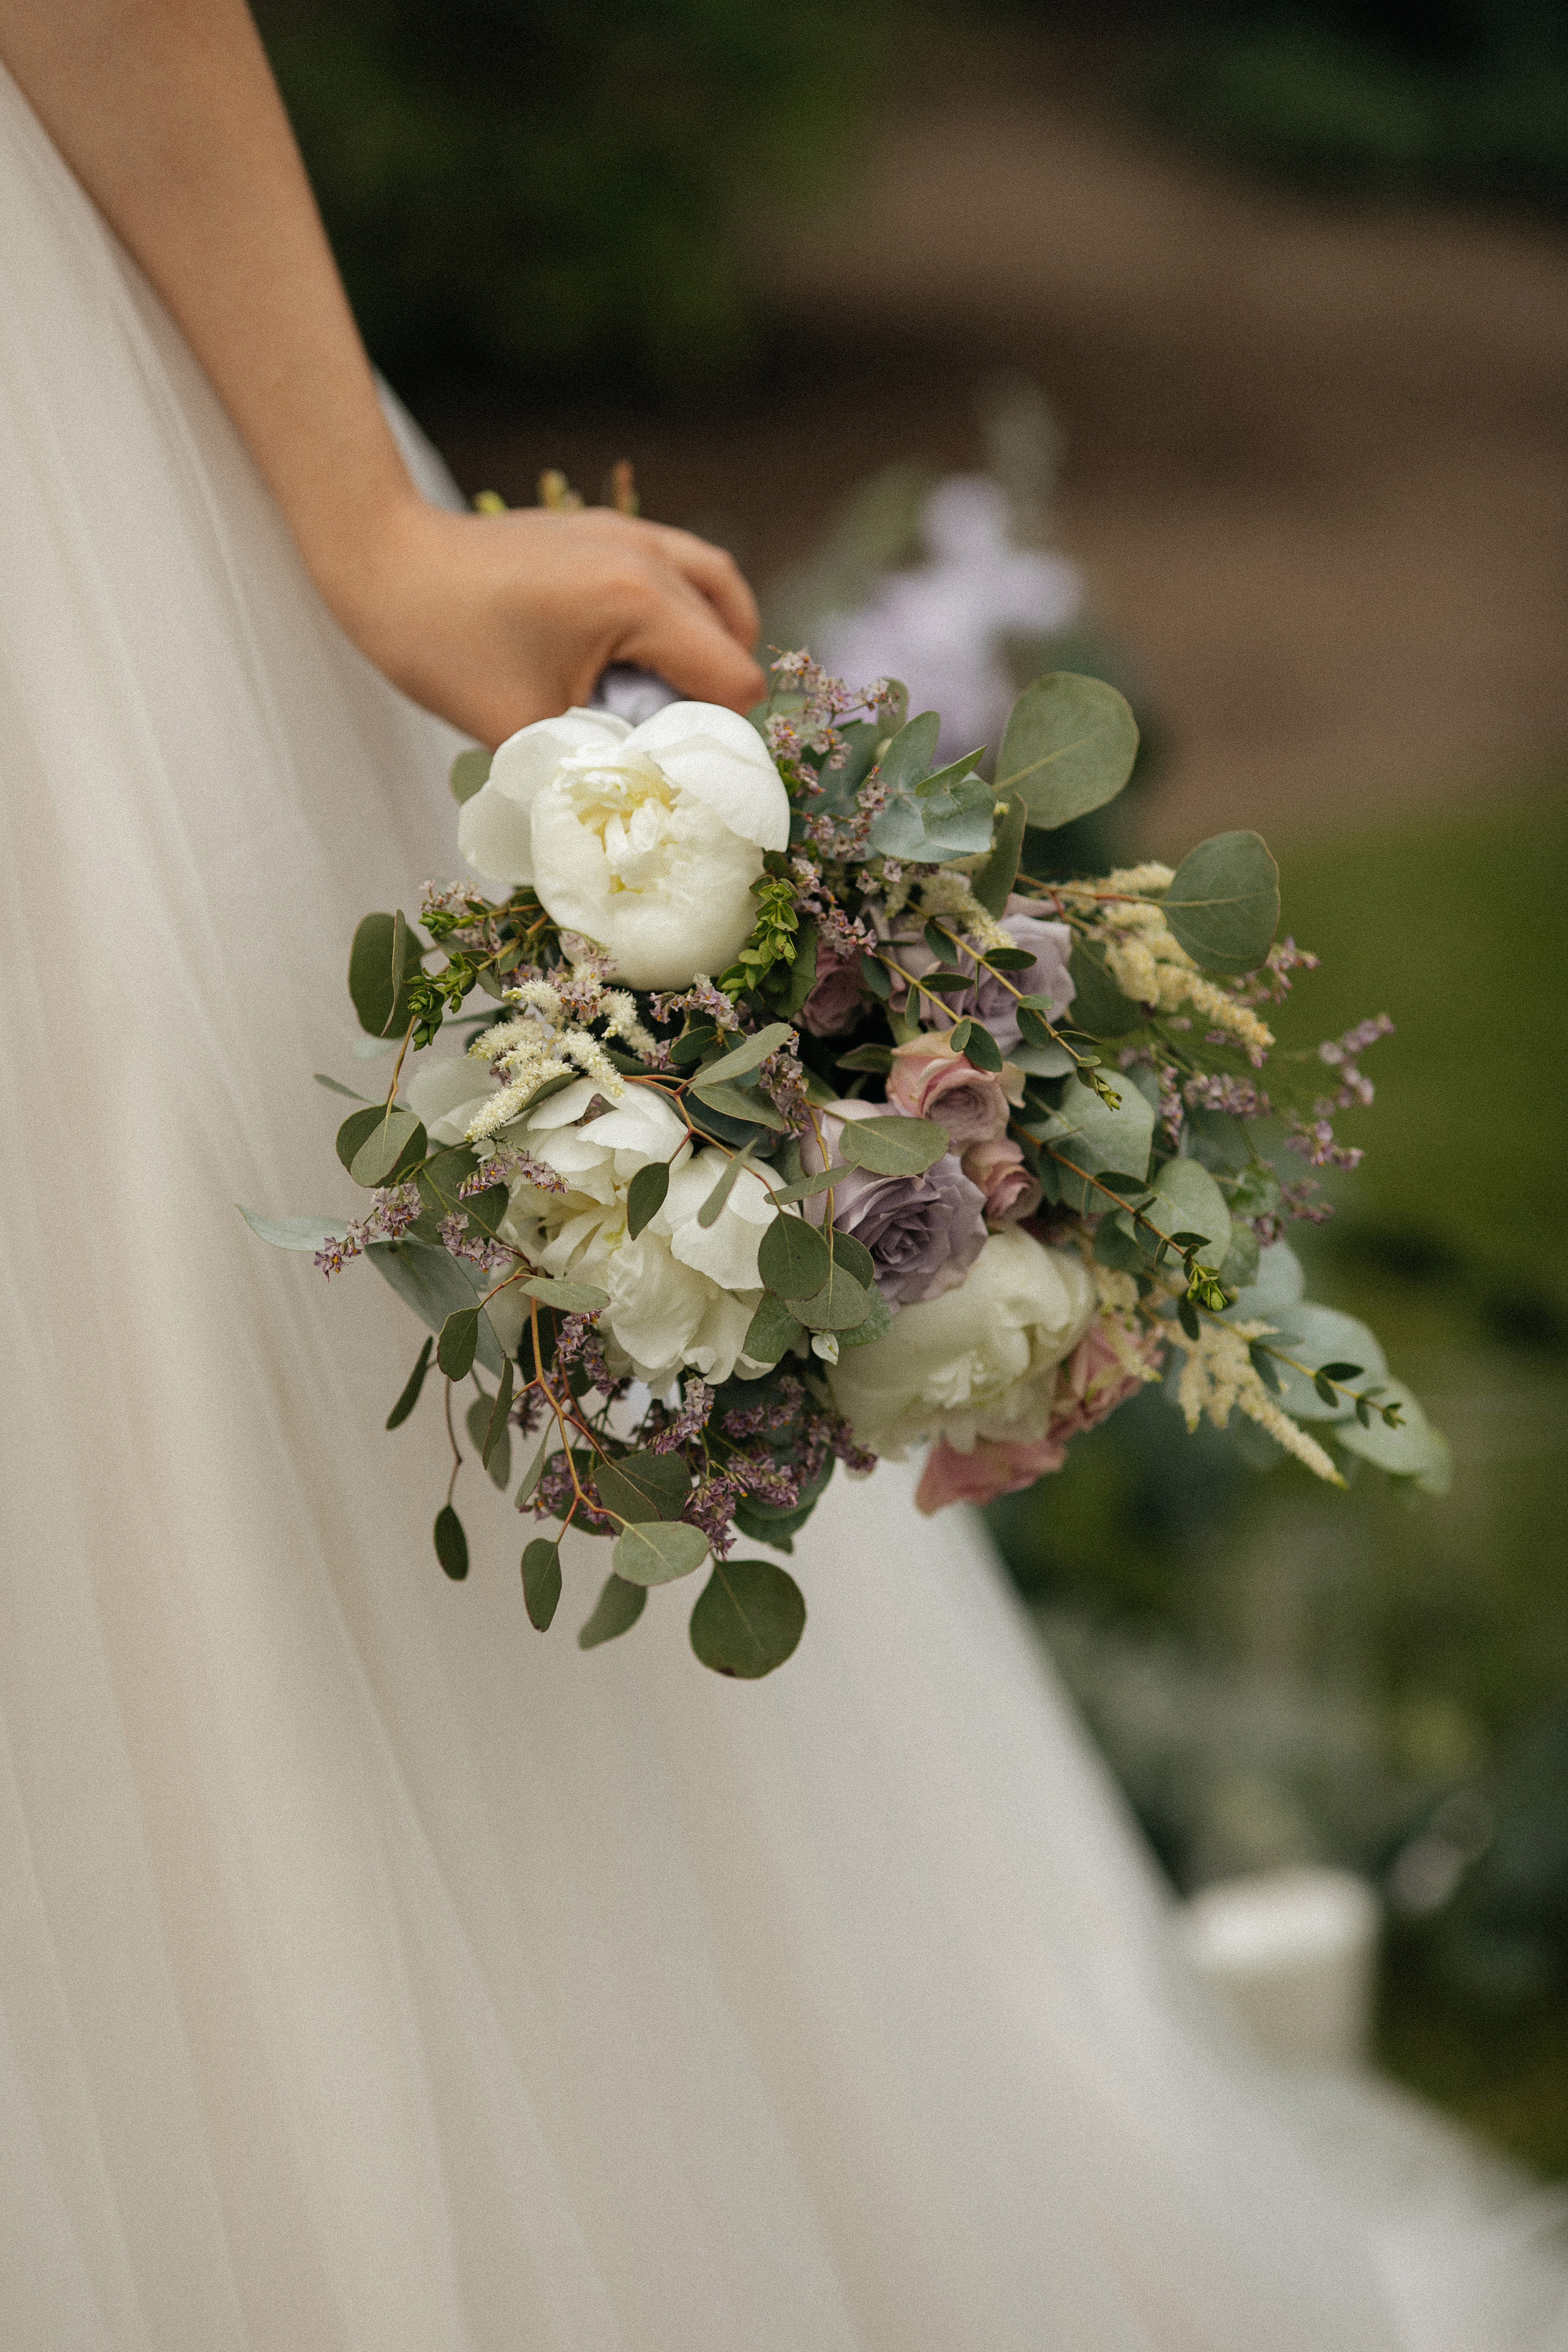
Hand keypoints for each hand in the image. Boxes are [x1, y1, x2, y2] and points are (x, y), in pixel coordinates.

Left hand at [325, 495, 766, 744]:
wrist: (385, 564)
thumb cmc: (443, 647)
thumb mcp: (524, 729)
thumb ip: (594, 763)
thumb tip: (644, 800)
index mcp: (635, 602)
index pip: (732, 681)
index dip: (714, 737)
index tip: (672, 764)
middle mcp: (647, 556)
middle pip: (732, 641)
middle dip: (709, 698)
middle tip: (659, 740)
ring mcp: (630, 532)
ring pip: (721, 591)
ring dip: (714, 646)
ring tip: (678, 693)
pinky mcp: (609, 526)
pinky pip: (684, 565)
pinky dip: (691, 610)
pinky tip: (656, 648)